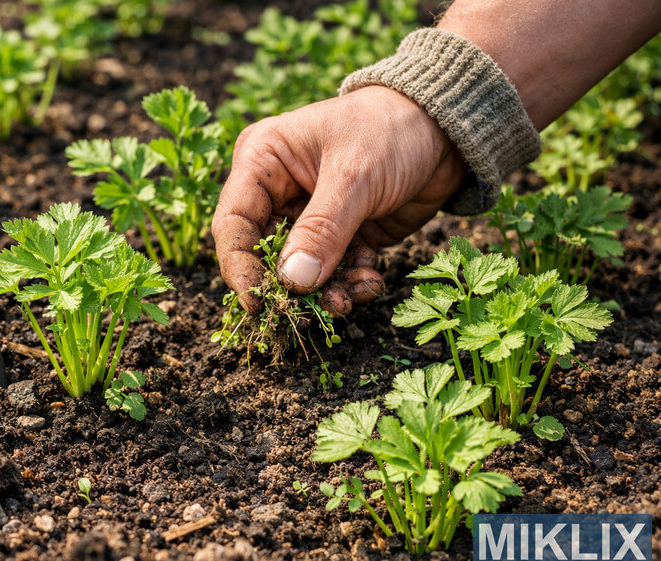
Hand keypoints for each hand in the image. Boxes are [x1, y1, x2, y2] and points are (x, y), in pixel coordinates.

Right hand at [212, 85, 465, 315]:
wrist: (446, 127)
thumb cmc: (391, 130)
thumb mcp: (354, 176)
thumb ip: (322, 230)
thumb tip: (293, 282)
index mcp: (262, 162)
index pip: (234, 223)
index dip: (239, 266)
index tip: (256, 302)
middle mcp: (278, 192)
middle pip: (264, 254)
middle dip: (289, 285)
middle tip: (309, 313)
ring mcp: (309, 217)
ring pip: (300, 270)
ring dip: (325, 290)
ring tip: (352, 296)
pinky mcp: (340, 236)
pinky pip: (333, 272)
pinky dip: (350, 282)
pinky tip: (371, 280)